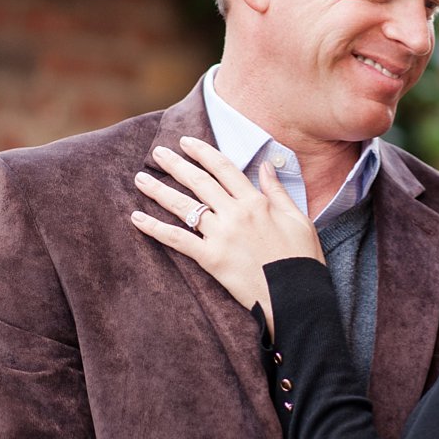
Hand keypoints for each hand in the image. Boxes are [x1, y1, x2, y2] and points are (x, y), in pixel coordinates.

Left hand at [132, 137, 321, 326]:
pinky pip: (177, 239)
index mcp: (256, 202)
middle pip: (200, 182)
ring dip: (159, 191)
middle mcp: (235, 213)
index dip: (203, 152)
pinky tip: (136, 218)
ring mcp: (221, 235)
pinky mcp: (210, 258)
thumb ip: (278, 191)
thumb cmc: (302, 259)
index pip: (224, 168)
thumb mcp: (298, 219)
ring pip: (184, 206)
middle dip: (176, 165)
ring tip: (141, 179)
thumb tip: (267, 165)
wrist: (297, 296)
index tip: (187, 142)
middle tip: (158, 152)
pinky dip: (155, 228)